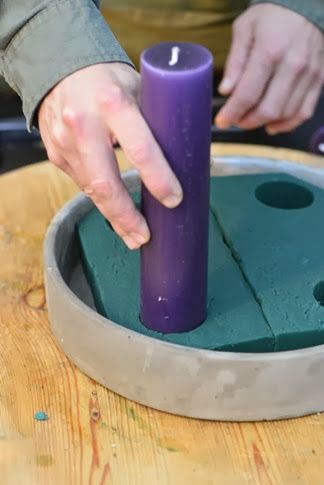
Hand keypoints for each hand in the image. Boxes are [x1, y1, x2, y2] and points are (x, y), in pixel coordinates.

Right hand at [39, 63, 181, 248]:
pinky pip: (82, 183)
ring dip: (114, 217)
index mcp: (113, 103)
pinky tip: (114, 210)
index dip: (159, 179)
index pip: (140, 148)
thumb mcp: (139, 89)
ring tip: (133, 235)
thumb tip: (193, 158)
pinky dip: (100, 199)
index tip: (175, 200)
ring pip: (92, 190)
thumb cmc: (109, 80)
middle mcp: (84, 124)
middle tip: (144, 237)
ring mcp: (65, 141)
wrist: (59, 67)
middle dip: (127, 217)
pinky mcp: (56, 154)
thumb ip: (158, 121)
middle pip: (106, 184)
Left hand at [216, 4, 323, 133]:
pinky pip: (303, 112)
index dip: (232, 112)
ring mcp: (309, 74)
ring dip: (263, 123)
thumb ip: (235, 61)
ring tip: (250, 119)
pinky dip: (286, 124)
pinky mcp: (319, 80)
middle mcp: (293, 64)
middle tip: (235, 120)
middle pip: (267, 109)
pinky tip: (272, 125)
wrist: (306, 5)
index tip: (221, 121)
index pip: (248, 94)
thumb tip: (226, 90)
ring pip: (285, 114)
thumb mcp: (244, 29)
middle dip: (246, 121)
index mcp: (270, 51)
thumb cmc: (272, 17)